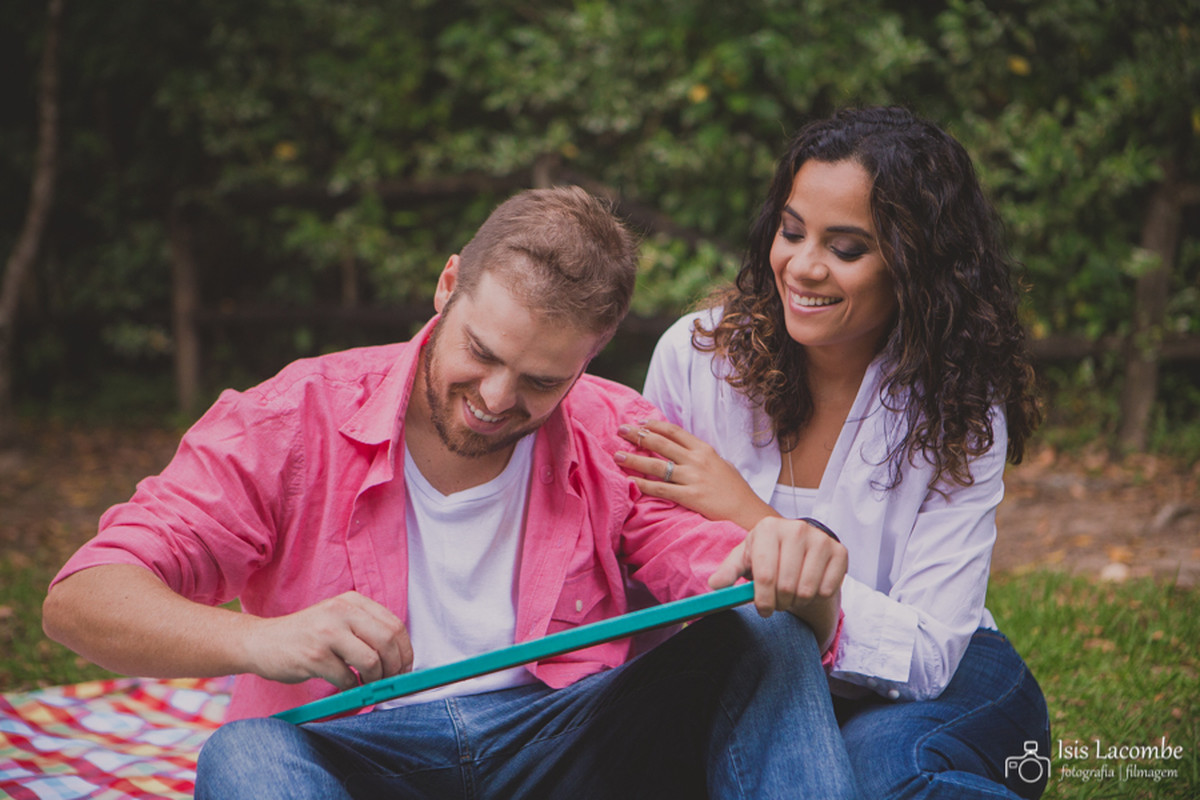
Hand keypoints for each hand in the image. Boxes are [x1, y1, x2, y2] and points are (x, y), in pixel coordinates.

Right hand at [239, 591, 413, 690]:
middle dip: (395, 667)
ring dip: (374, 680)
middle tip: (390, 682)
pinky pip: (347, 678)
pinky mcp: (314, 656)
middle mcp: (341, 612)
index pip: (394, 625)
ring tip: (367, 685)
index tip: (404, 668)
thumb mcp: (337, 619)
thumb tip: (400, 657)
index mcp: (352, 601)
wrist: (261, 641)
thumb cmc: (306, 636)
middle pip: (387, 641)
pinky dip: (351, 689)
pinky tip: (346, 687)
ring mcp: (327, 633)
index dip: (405, 651)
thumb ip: (366, 628)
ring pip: (371, 661)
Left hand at [615, 419, 774, 530]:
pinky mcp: (690, 496)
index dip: (655, 425)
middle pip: (661, 443)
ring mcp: (693, 478)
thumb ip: (702, 457)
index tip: (640, 423)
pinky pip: (661, 489)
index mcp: (704, 450)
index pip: (675, 432)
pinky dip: (644, 485)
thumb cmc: (735, 491)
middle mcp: (697, 460)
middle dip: (638, 435)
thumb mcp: (721, 465)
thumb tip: (685, 452)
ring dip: (635, 459)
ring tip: (617, 455)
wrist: (747, 512)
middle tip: (621, 430)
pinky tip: (631, 482)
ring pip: (657, 464)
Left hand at [708, 517, 845, 649]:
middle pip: (786, 586)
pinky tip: (810, 587)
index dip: (762, 599)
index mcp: (768, 528)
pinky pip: (828, 589)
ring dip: (797, 601)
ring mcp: (820, 539)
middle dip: (779, 603)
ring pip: (807, 590)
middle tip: (778, 602)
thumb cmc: (767, 556)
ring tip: (791, 594)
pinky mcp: (840, 551)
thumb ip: (729, 572)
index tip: (762, 609)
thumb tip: (715, 585)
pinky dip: (817, 597)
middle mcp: (796, 528)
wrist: (799, 549)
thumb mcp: (745, 560)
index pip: (764, 575)